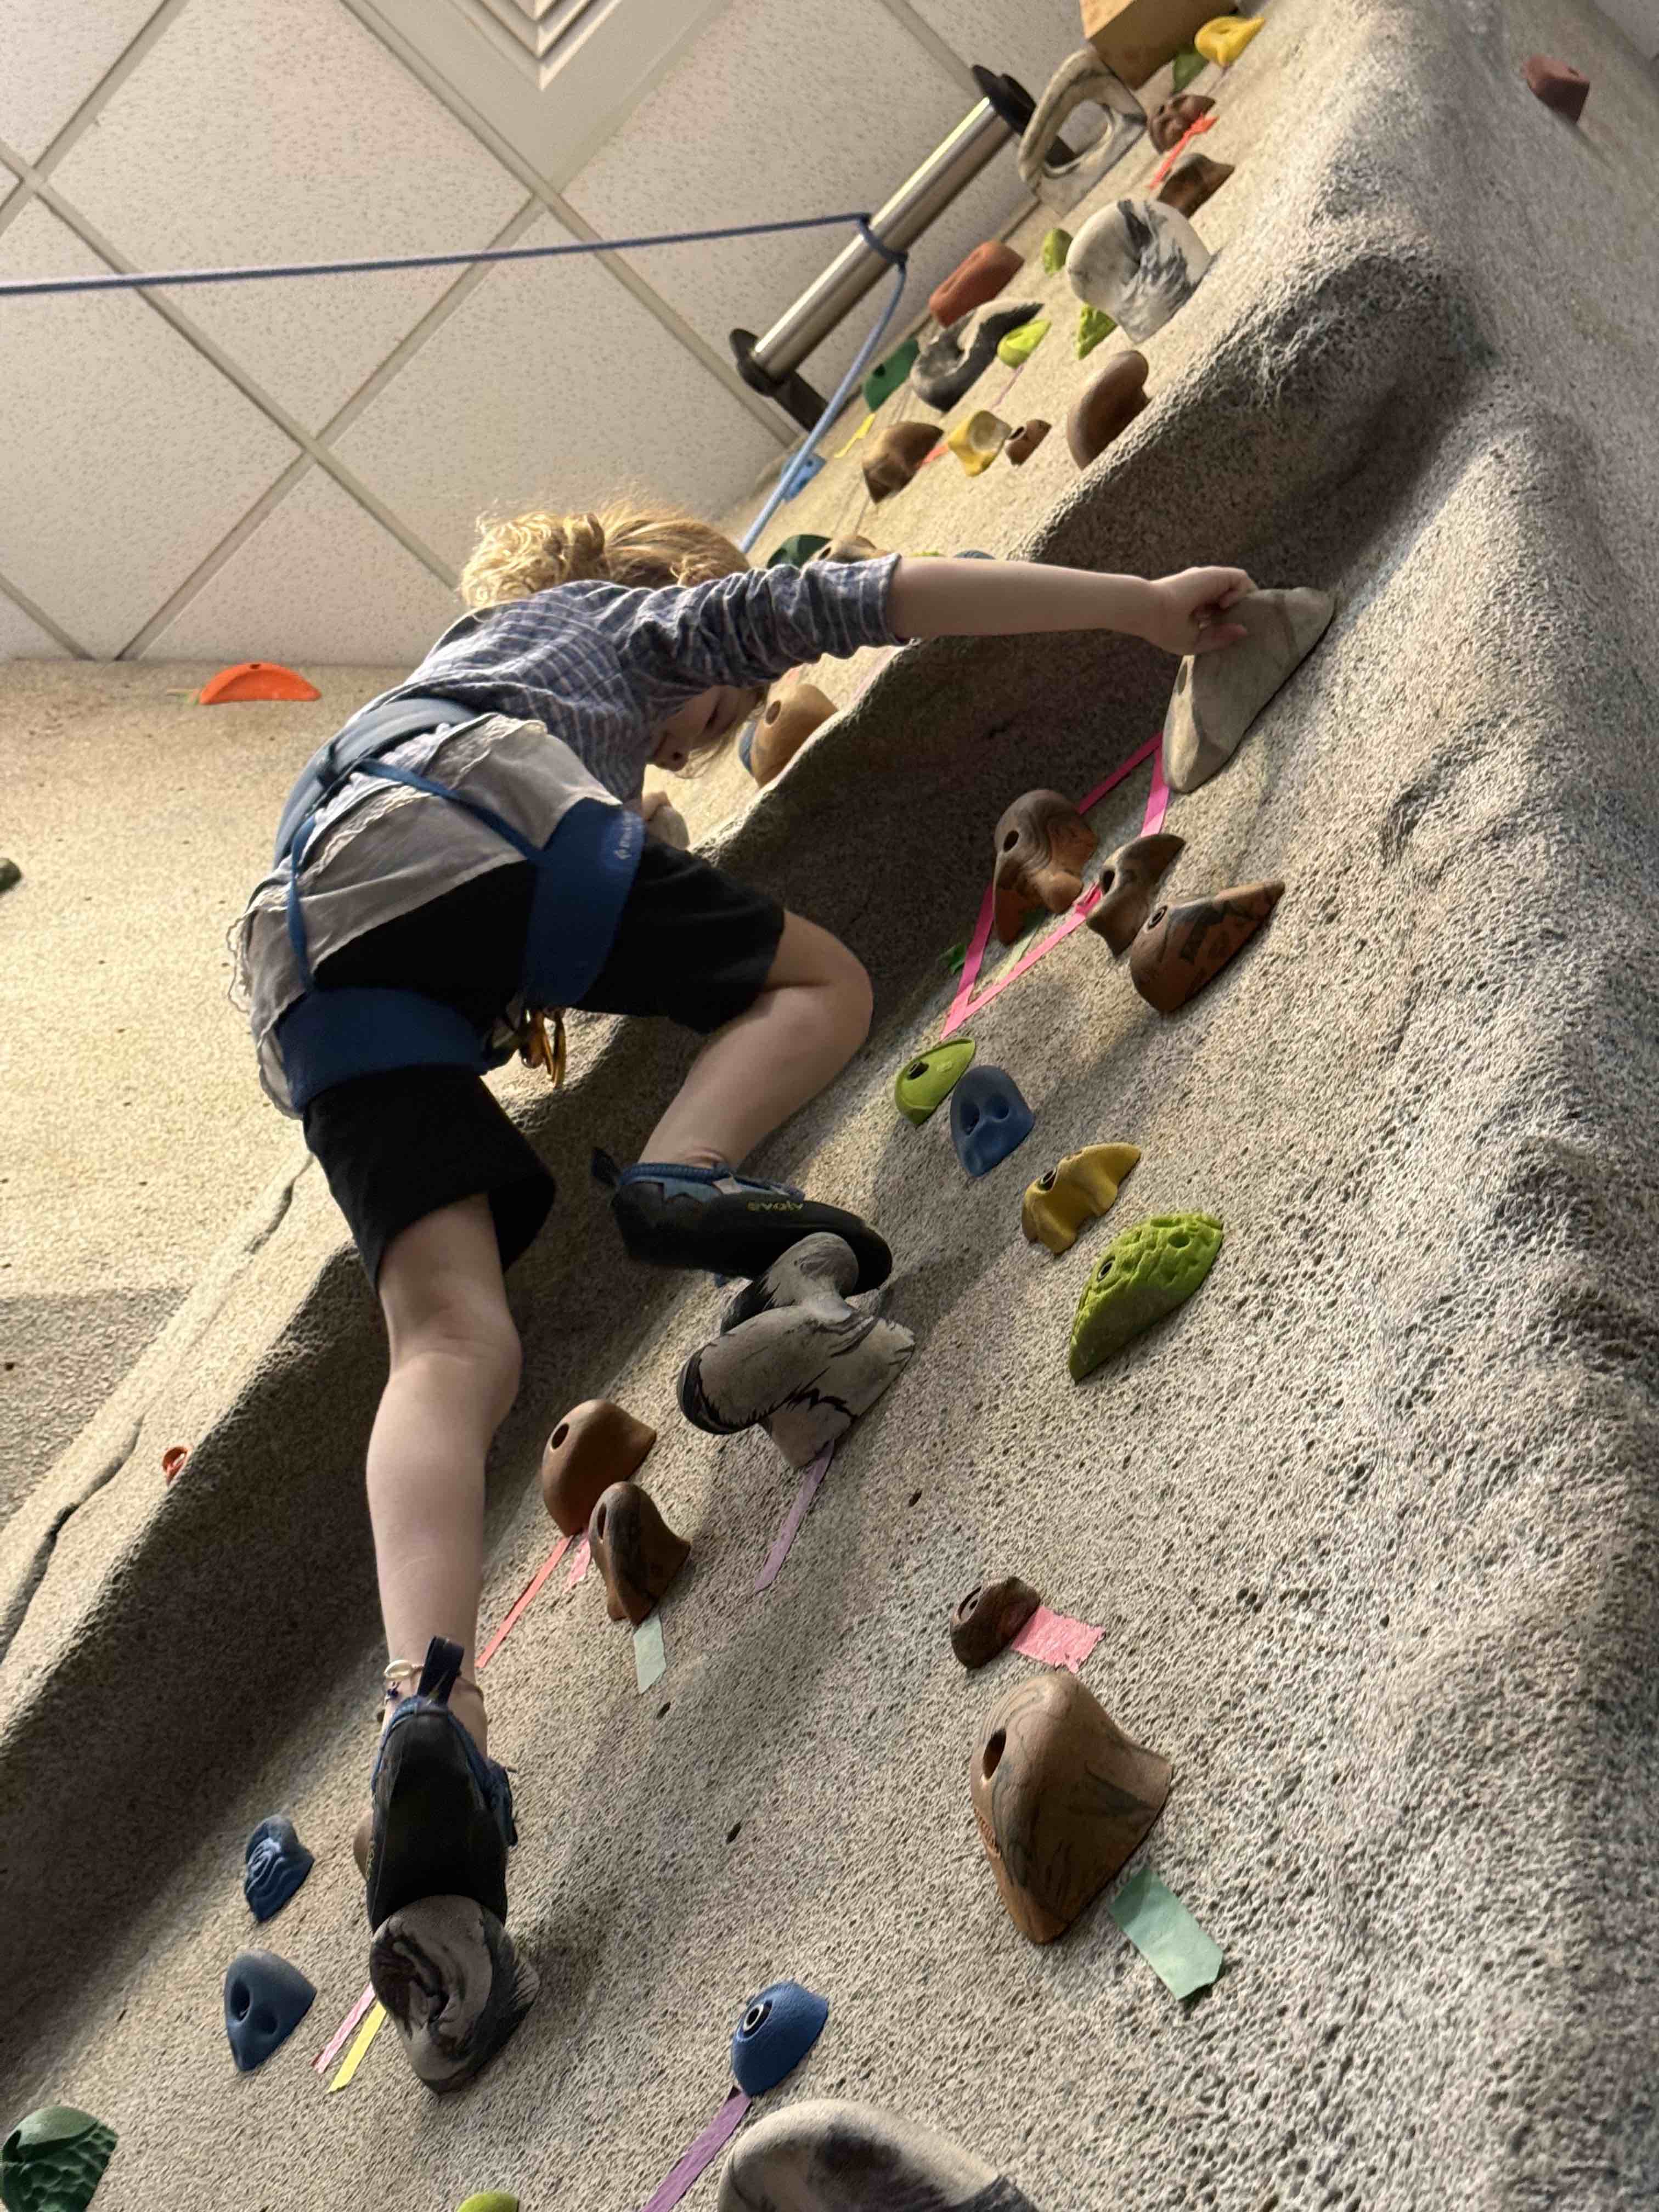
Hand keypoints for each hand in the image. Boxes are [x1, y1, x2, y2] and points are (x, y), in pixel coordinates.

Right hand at [1140, 567, 1255, 656]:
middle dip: (1243, 610)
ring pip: (1241, 587)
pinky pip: (1241, 579)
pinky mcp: (1215, 575)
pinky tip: (1225, 605)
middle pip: (1235, 597)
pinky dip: (1241, 592)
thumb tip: (1245, 631)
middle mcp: (1206, 591)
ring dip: (1243, 602)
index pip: (1224, 609)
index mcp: (1199, 606)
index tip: (1232, 632)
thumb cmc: (1166, 629)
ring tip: (1232, 616)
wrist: (1150, 610)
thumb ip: (1219, 637)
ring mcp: (1210, 582)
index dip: (1233, 619)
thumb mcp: (1196, 641)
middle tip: (1240, 625)